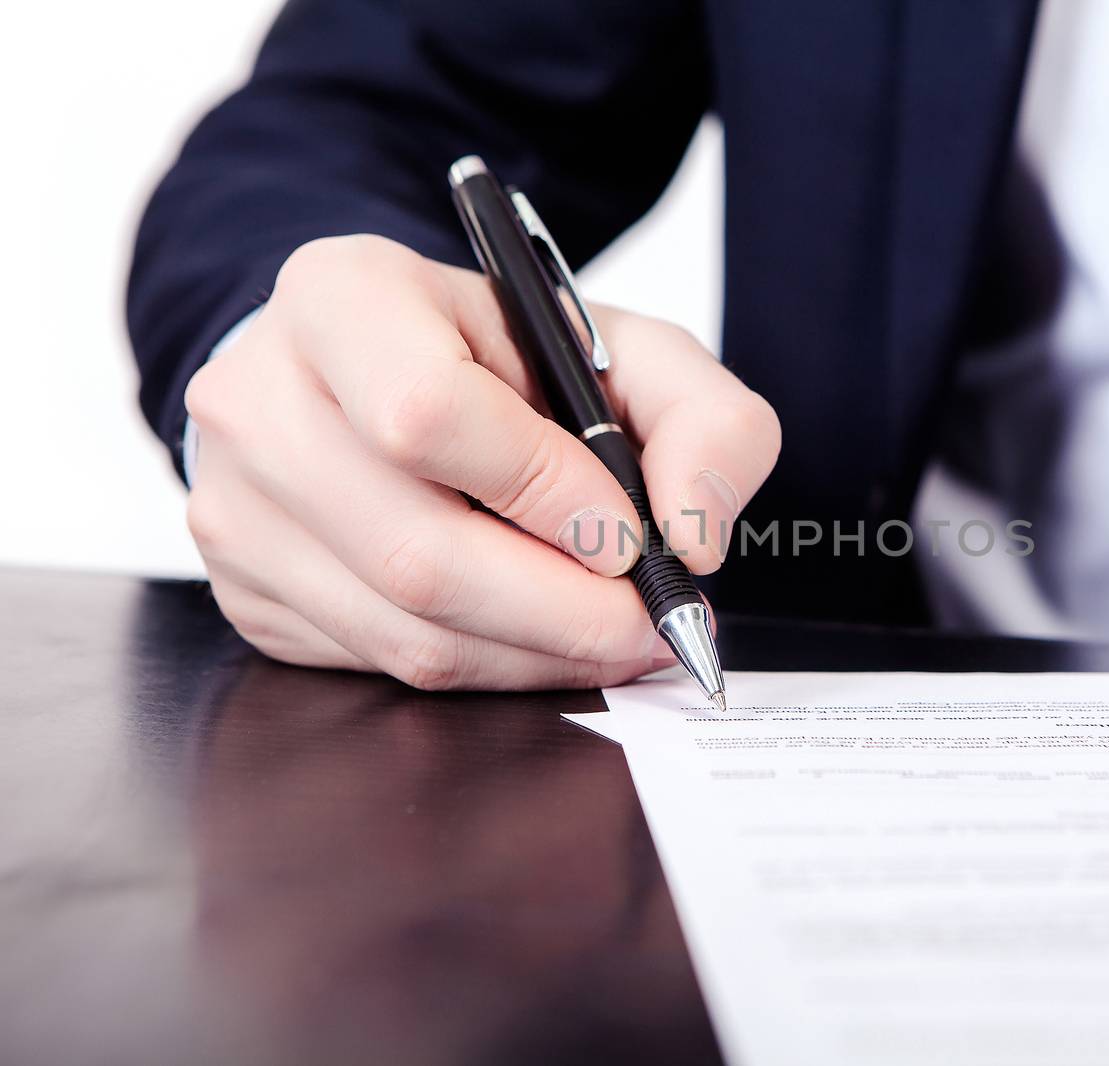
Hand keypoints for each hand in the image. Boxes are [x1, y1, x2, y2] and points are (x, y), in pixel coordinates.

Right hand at [183, 235, 779, 689]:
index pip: (428, 414)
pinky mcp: (245, 590)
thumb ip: (707, 422)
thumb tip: (693, 538)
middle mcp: (260, 397)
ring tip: (613, 635)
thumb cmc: (507, 360)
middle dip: (563, 610)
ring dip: (536, 654)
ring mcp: (236, 503)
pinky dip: (488, 669)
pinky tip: (541, 639)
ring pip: (403, 627)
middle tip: (648, 623)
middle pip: (415, 550)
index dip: (544, 491)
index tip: (626, 533)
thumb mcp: (630, 350)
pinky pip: (381, 663)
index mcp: (343, 297)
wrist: (380, 377)